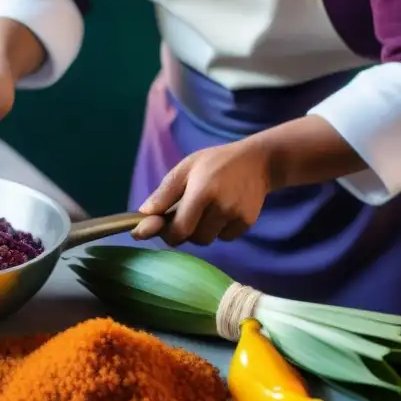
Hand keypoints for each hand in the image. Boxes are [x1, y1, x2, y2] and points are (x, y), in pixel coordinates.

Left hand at [131, 139, 273, 245]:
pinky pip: (225, 237)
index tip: (158, 229)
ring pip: (209, 239)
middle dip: (183, 231)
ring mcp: (237, 216)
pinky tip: (222, 210)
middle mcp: (221, 207)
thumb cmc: (214, 163)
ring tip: (204, 208)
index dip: (167, 234)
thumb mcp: (185, 169)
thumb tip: (143, 215)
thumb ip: (164, 194)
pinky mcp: (248, 222)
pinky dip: (219, 229)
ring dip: (200, 230)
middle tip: (183, 213)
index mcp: (201, 192)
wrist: (257, 161)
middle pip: (194, 238)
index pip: (180, 230)